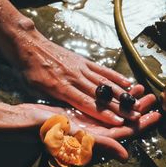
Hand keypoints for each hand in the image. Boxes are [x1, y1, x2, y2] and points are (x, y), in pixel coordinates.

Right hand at [14, 95, 159, 159]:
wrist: (26, 121)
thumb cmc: (49, 130)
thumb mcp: (76, 136)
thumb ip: (102, 144)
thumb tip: (126, 156)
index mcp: (97, 139)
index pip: (126, 132)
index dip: (142, 123)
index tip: (156, 113)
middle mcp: (95, 132)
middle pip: (122, 121)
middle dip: (138, 110)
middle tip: (151, 97)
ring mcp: (88, 122)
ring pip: (113, 112)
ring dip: (126, 101)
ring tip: (138, 90)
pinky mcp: (80, 113)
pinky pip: (101, 105)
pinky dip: (110, 97)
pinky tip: (116, 89)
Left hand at [17, 29, 147, 125]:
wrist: (29, 45)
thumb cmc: (30, 71)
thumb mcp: (36, 90)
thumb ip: (55, 101)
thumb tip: (71, 114)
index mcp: (61, 88)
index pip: (86, 103)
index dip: (103, 113)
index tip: (118, 121)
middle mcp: (74, 78)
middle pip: (100, 95)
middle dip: (119, 106)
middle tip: (134, 115)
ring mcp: (81, 68)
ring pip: (104, 83)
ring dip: (122, 93)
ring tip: (136, 102)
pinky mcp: (83, 60)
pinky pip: (102, 69)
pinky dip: (115, 76)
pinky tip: (127, 82)